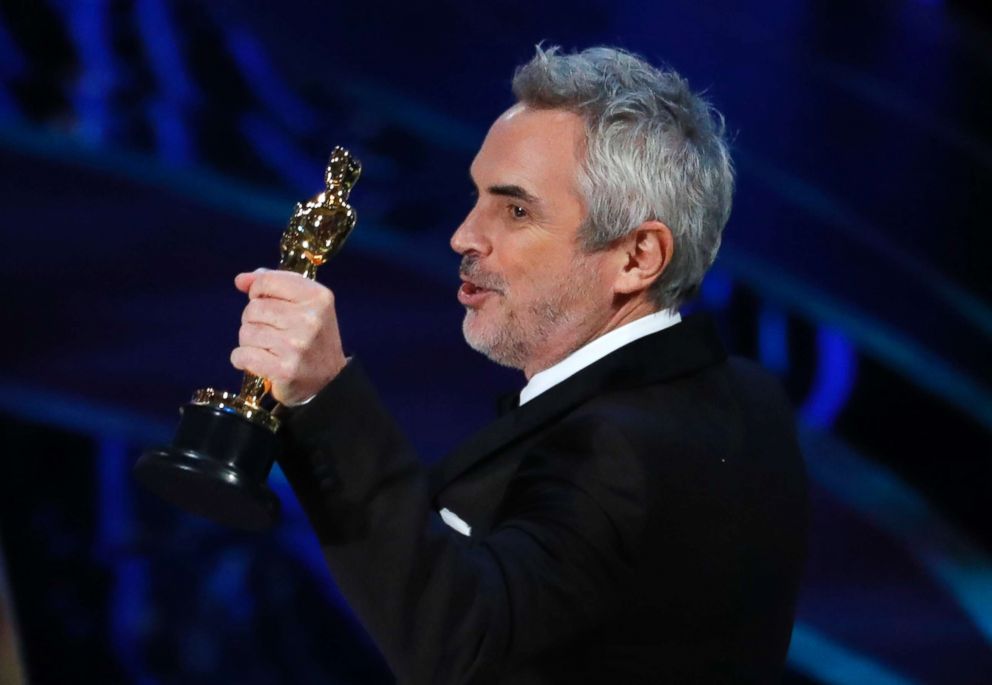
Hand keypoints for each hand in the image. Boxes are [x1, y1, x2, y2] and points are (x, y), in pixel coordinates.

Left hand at [231, 268, 346, 405]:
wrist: (330, 380)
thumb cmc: (313, 337)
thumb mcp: (305, 304)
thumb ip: (274, 285)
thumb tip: (241, 280)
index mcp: (317, 297)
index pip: (267, 281)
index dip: (258, 291)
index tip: (264, 301)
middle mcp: (310, 319)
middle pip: (253, 308)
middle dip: (254, 320)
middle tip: (272, 332)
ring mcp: (297, 345)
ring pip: (246, 332)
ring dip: (250, 341)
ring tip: (268, 348)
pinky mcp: (284, 369)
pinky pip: (242, 355)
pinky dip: (242, 359)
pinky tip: (258, 361)